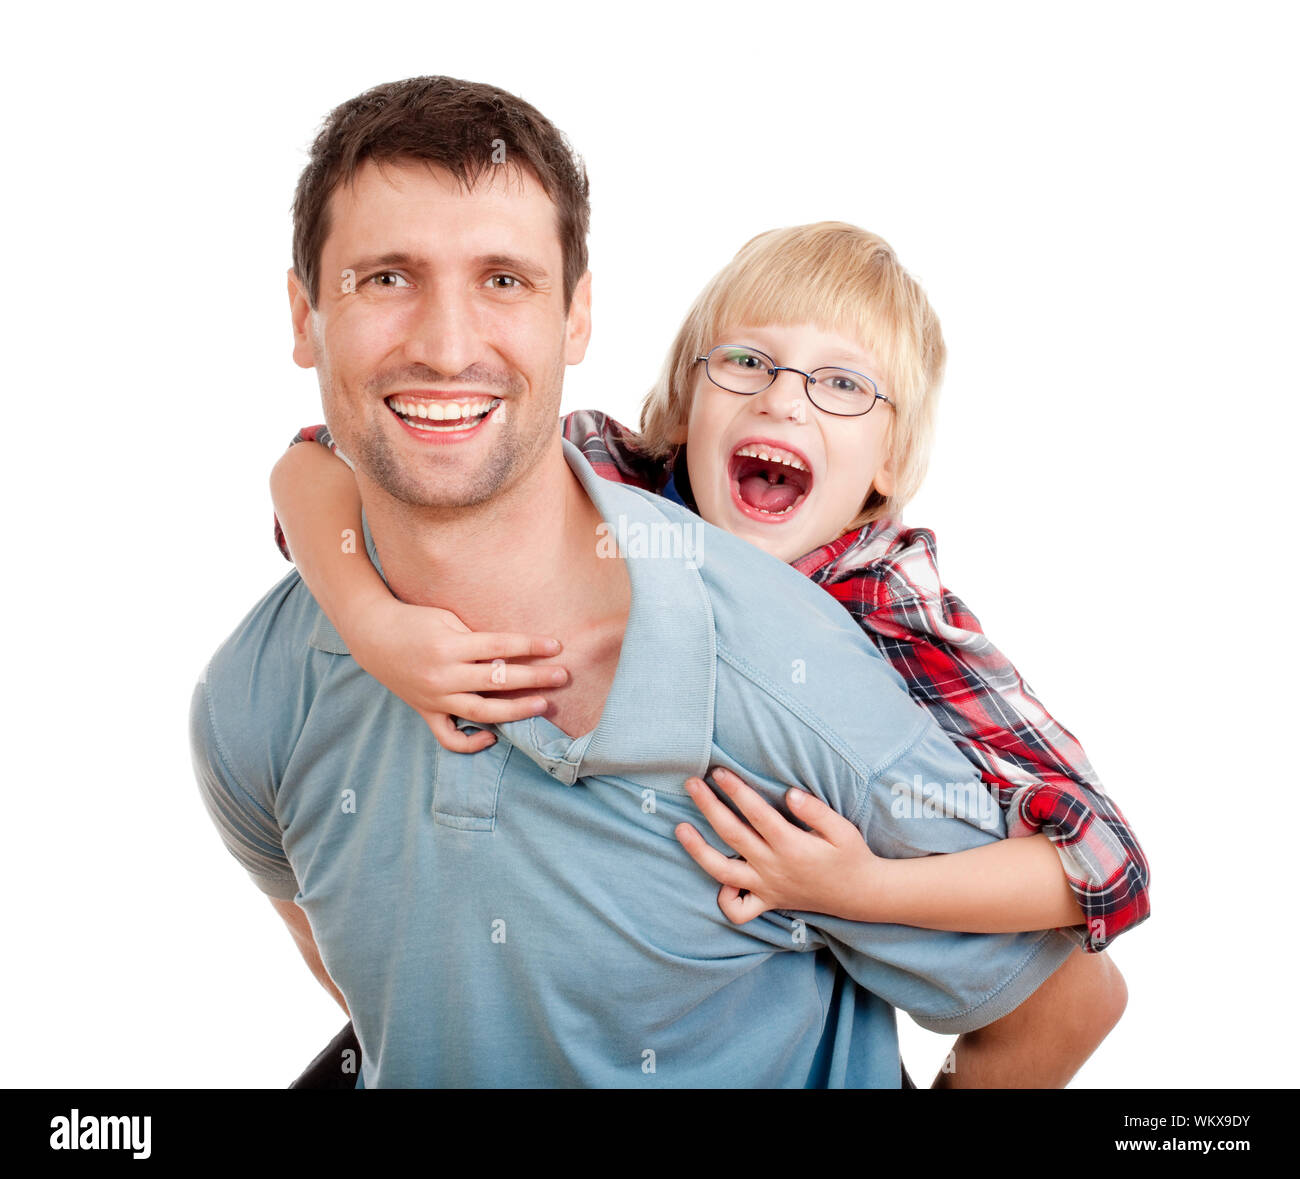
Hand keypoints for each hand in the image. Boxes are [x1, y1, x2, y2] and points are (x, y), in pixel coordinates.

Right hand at [345, 596, 567, 753]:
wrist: (373, 636)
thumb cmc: (414, 620)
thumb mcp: (446, 618)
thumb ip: (477, 638)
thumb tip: (512, 653)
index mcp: (450, 645)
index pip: (499, 646)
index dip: (530, 645)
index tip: (556, 645)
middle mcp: (443, 674)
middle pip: (497, 680)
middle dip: (534, 678)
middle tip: (562, 676)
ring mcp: (434, 697)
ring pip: (481, 711)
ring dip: (515, 710)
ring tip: (542, 705)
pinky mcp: (426, 711)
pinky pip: (449, 736)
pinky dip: (471, 742)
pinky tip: (494, 737)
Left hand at [675, 767, 884, 923]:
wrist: (860, 895)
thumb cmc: (850, 856)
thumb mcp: (842, 830)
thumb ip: (815, 811)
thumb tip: (789, 793)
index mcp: (791, 845)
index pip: (755, 813)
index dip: (735, 790)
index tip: (719, 771)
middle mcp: (773, 867)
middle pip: (731, 834)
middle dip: (708, 806)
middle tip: (691, 783)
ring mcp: (766, 886)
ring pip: (722, 871)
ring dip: (697, 849)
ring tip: (680, 828)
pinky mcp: (767, 901)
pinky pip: (738, 909)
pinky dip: (723, 897)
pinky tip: (718, 876)